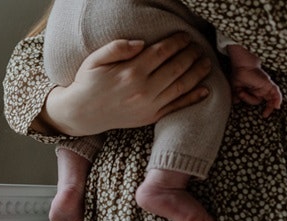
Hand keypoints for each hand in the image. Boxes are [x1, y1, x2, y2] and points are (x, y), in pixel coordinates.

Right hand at [38, 32, 212, 135]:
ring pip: (182, 85)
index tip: (185, 36)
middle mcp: (143, 89)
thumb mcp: (95, 60)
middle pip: (177, 67)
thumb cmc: (87, 84)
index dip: (178, 42)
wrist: (80, 114)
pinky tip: (205, 89)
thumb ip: (118, 47)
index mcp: (131, 71)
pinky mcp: (149, 117)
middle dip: (191, 54)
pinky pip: (177, 106)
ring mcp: (148, 105)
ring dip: (198, 72)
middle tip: (197, 46)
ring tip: (206, 62)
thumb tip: (142, 43)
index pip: (163, 52)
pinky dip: (193, 98)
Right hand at [227, 45, 282, 117]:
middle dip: (268, 108)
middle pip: (267, 100)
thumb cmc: (238, 75)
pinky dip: (278, 99)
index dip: (251, 102)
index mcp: (254, 90)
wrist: (242, 66)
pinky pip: (276, 92)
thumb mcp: (235, 89)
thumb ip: (237, 96)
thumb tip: (236, 102)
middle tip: (264, 115)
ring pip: (270, 98)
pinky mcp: (268, 84)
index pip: (256, 99)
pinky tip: (277, 106)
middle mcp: (261, 88)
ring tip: (266, 114)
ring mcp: (266, 86)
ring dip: (270, 105)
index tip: (249, 107)